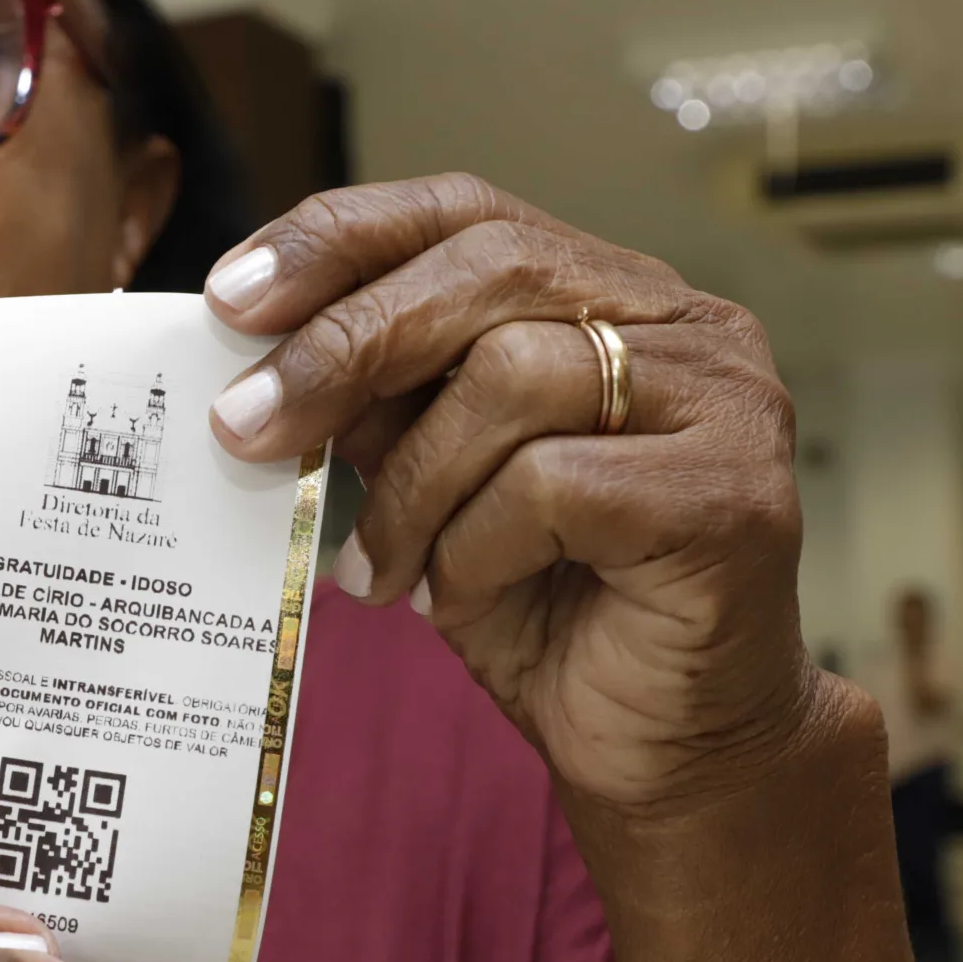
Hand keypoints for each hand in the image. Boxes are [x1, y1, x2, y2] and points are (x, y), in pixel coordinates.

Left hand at [203, 174, 811, 813]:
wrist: (665, 749)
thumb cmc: (549, 609)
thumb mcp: (434, 485)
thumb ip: (382, 407)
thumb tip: (260, 360)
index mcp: (612, 294)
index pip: (469, 213)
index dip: (343, 238)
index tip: (231, 298)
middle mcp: (686, 324)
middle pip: (491, 270)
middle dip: (345, 345)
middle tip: (247, 426)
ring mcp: (725, 402)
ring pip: (512, 377)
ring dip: (411, 485)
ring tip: (379, 568)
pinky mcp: (730, 494)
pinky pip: (554, 483)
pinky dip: (473, 546)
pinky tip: (453, 597)